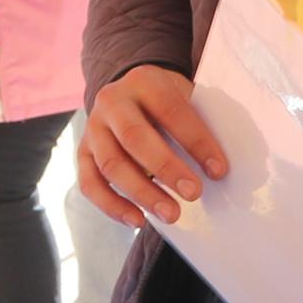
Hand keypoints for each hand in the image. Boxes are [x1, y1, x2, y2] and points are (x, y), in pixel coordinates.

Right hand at [76, 65, 225, 227]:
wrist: (131, 94)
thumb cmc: (169, 102)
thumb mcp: (186, 96)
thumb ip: (200, 122)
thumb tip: (219, 167)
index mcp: (144, 81)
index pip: (170, 111)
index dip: (196, 141)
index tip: (218, 170)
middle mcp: (112, 101)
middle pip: (135, 138)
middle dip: (166, 169)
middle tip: (194, 194)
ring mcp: (93, 128)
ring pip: (111, 165)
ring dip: (142, 194)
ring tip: (171, 215)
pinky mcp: (83, 152)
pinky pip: (90, 184)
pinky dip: (112, 206)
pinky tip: (138, 220)